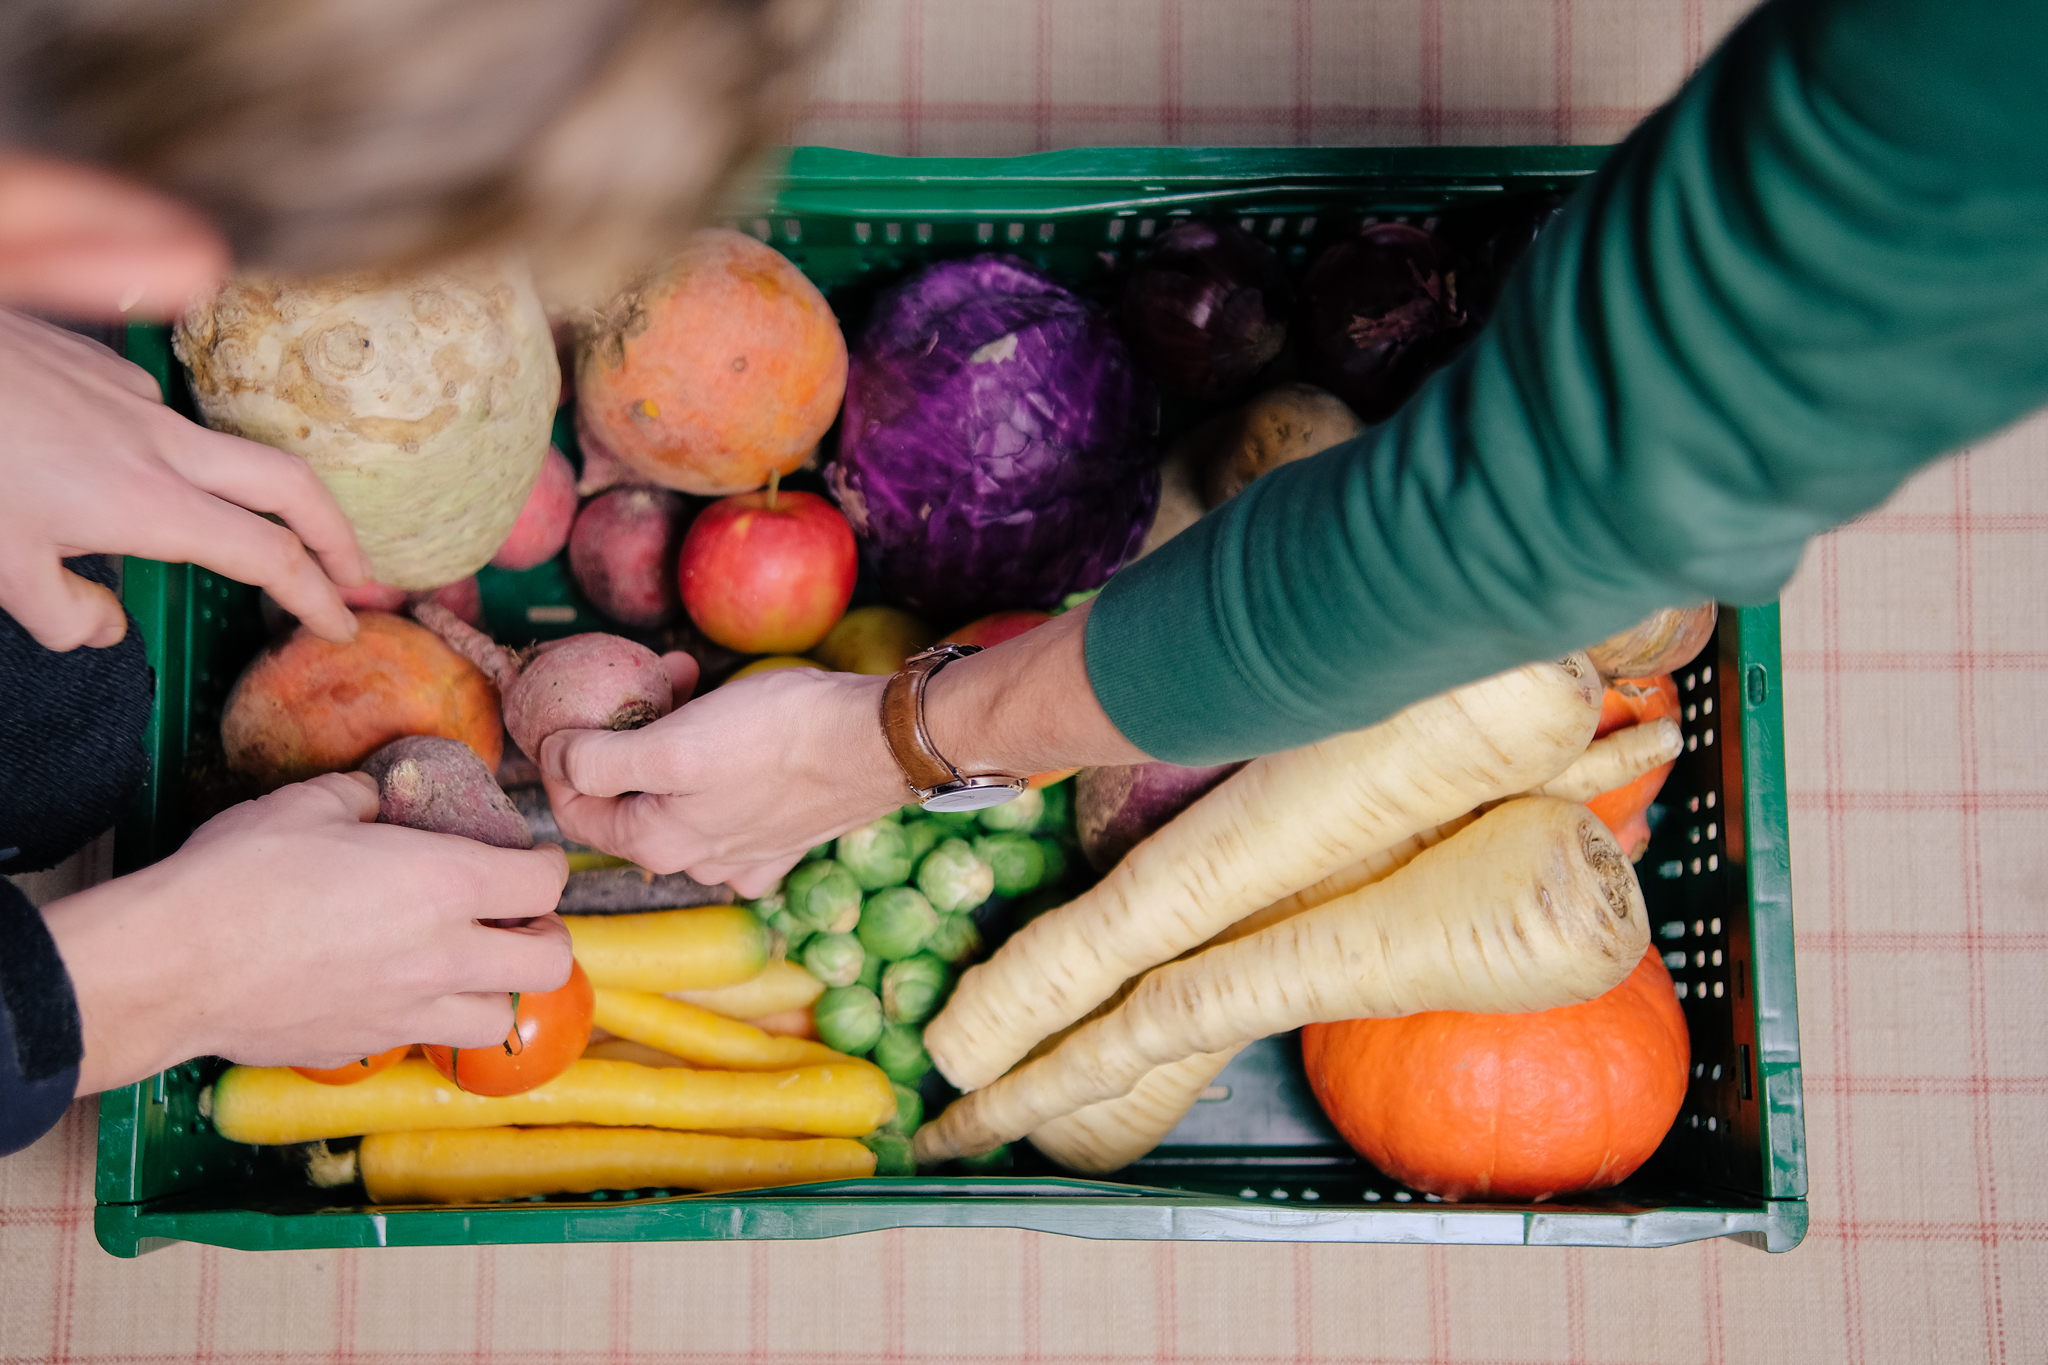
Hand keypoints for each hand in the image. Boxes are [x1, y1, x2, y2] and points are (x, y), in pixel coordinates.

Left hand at [0, 308, 367, 651]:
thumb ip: (66, 614)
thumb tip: (108, 628)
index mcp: (148, 506)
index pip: (267, 557)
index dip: (316, 596)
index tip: (339, 625)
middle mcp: (162, 448)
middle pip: (293, 487)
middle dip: (340, 536)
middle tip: (360, 578)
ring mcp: (140, 402)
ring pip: (233, 451)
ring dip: (267, 498)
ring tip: (261, 533)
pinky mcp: (106, 372)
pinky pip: (167, 422)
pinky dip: (179, 459)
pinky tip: (135, 472)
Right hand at [41, 773, 571, 1091]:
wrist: (173, 965)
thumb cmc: (238, 875)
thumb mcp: (306, 805)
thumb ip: (361, 798)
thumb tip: (375, 800)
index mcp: (446, 884)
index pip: (546, 882)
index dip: (545, 865)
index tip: (527, 858)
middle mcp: (444, 955)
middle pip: (551, 962)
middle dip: (545, 936)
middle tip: (515, 920)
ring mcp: (408, 1011)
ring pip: (498, 1018)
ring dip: (496, 990)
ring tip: (467, 965)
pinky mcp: (365, 1047)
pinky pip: (422, 1040)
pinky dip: (427, 1018)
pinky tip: (396, 991)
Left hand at [541, 662, 906, 896]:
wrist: (875, 742)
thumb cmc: (776, 735)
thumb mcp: (672, 741)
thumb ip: (599, 760)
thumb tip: (555, 758)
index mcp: (656, 842)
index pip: (574, 808)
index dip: (560, 757)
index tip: (571, 708)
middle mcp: (695, 861)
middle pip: (628, 802)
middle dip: (622, 737)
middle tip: (646, 680)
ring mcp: (741, 856)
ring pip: (678, 802)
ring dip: (671, 745)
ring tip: (690, 686)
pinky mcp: (781, 841)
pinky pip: (729, 814)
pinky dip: (718, 777)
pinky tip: (731, 746)